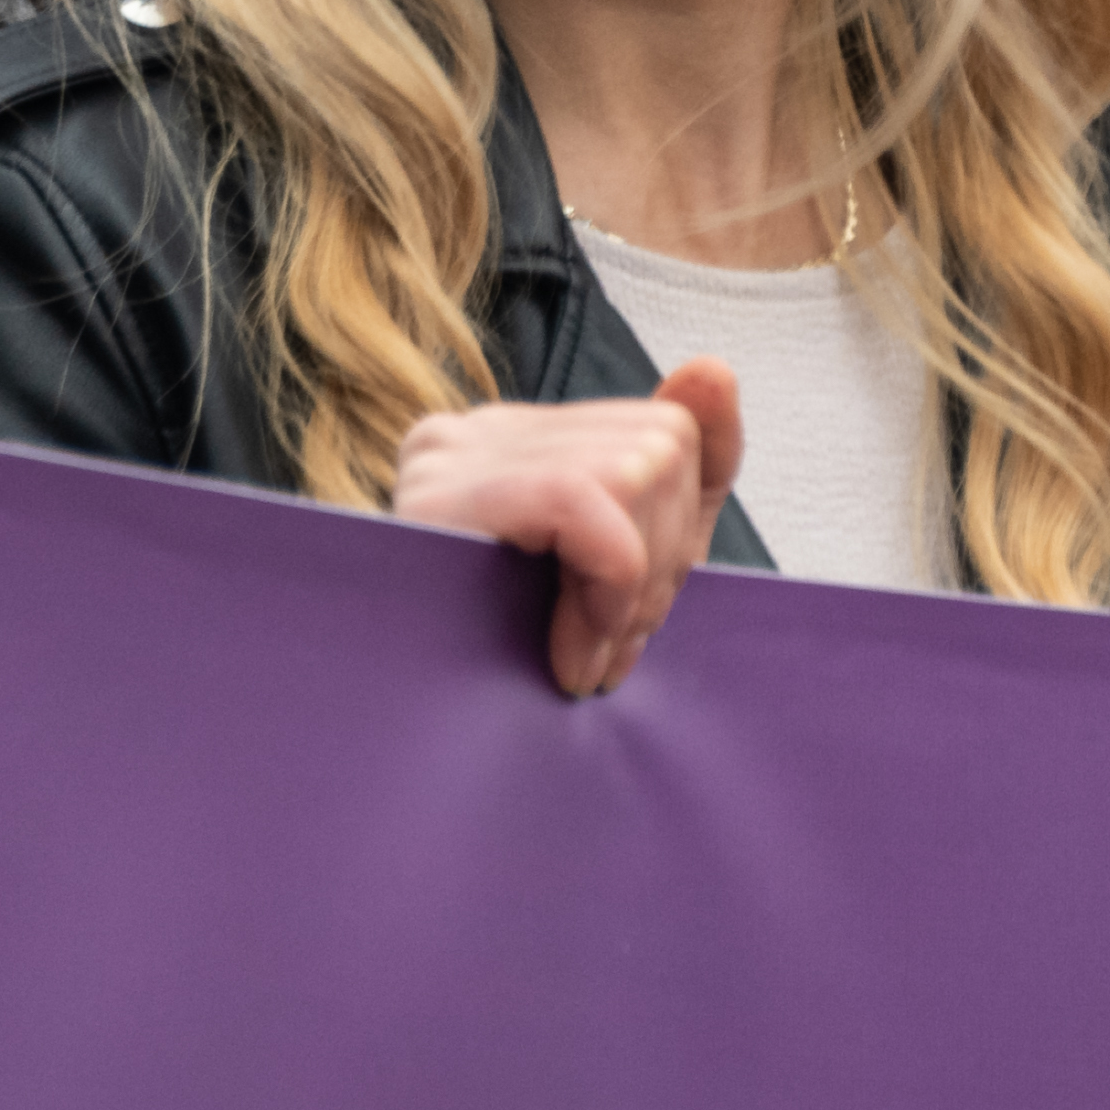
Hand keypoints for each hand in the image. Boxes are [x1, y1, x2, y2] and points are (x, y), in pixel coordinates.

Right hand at [388, 361, 737, 700]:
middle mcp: (481, 430)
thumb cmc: (504, 671)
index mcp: (522, 443)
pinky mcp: (438, 494)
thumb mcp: (626, 579)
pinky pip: (578, 500)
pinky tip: (571, 656)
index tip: (640, 617)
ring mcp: (453, 452)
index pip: (672, 429)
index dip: (686, 530)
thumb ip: (683, 485)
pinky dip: (605, 584)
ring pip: (636, 469)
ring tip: (585, 661)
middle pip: (663, 445)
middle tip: (611, 653)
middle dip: (665, 568)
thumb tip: (714, 368)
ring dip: (634, 592)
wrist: (395, 740)